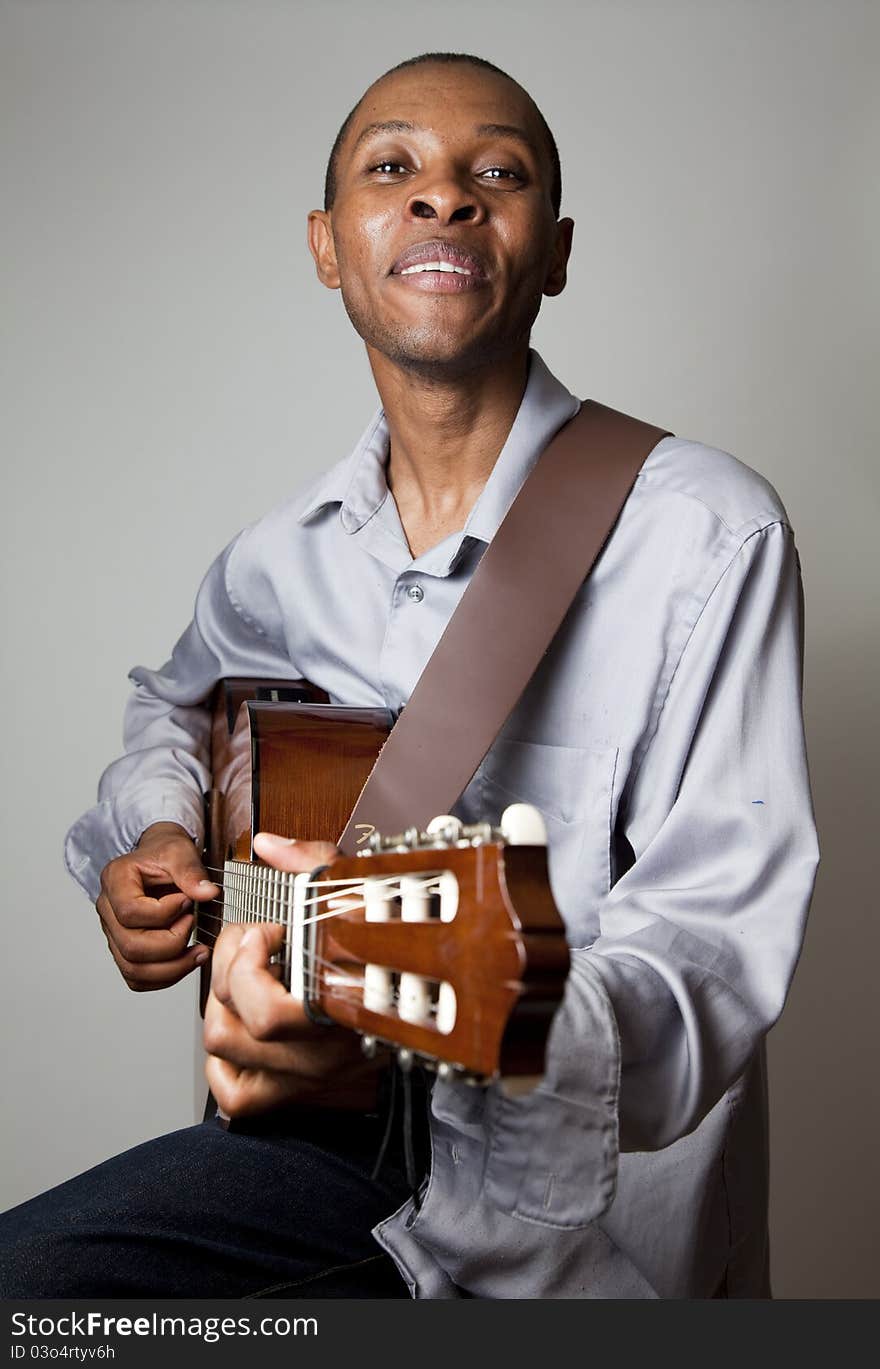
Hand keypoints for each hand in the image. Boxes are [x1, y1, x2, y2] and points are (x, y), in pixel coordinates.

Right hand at [95, 822, 218, 990]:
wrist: (160, 860)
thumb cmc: (165, 854)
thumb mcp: (180, 851)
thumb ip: (191, 871)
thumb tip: (208, 893)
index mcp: (114, 881)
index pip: (130, 912)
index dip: (163, 913)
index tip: (187, 901)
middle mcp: (108, 910)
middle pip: (131, 947)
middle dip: (171, 943)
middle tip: (193, 922)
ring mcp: (114, 934)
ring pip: (134, 969)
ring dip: (172, 967)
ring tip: (199, 952)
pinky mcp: (125, 950)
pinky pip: (139, 978)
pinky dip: (166, 977)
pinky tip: (188, 961)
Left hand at [204, 834, 387, 1117]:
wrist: (428, 990)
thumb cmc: (390, 938)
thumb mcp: (358, 889)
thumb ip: (311, 862)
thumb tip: (267, 845)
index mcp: (340, 1005)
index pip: (266, 1015)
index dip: (247, 964)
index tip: (269, 931)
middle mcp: (323, 1050)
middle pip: (229, 1028)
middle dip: (226, 972)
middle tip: (252, 946)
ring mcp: (309, 1073)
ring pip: (224, 1051)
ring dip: (221, 1006)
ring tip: (247, 978)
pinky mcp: (297, 1089)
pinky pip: (237, 1096)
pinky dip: (224, 1065)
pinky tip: (243, 1026)